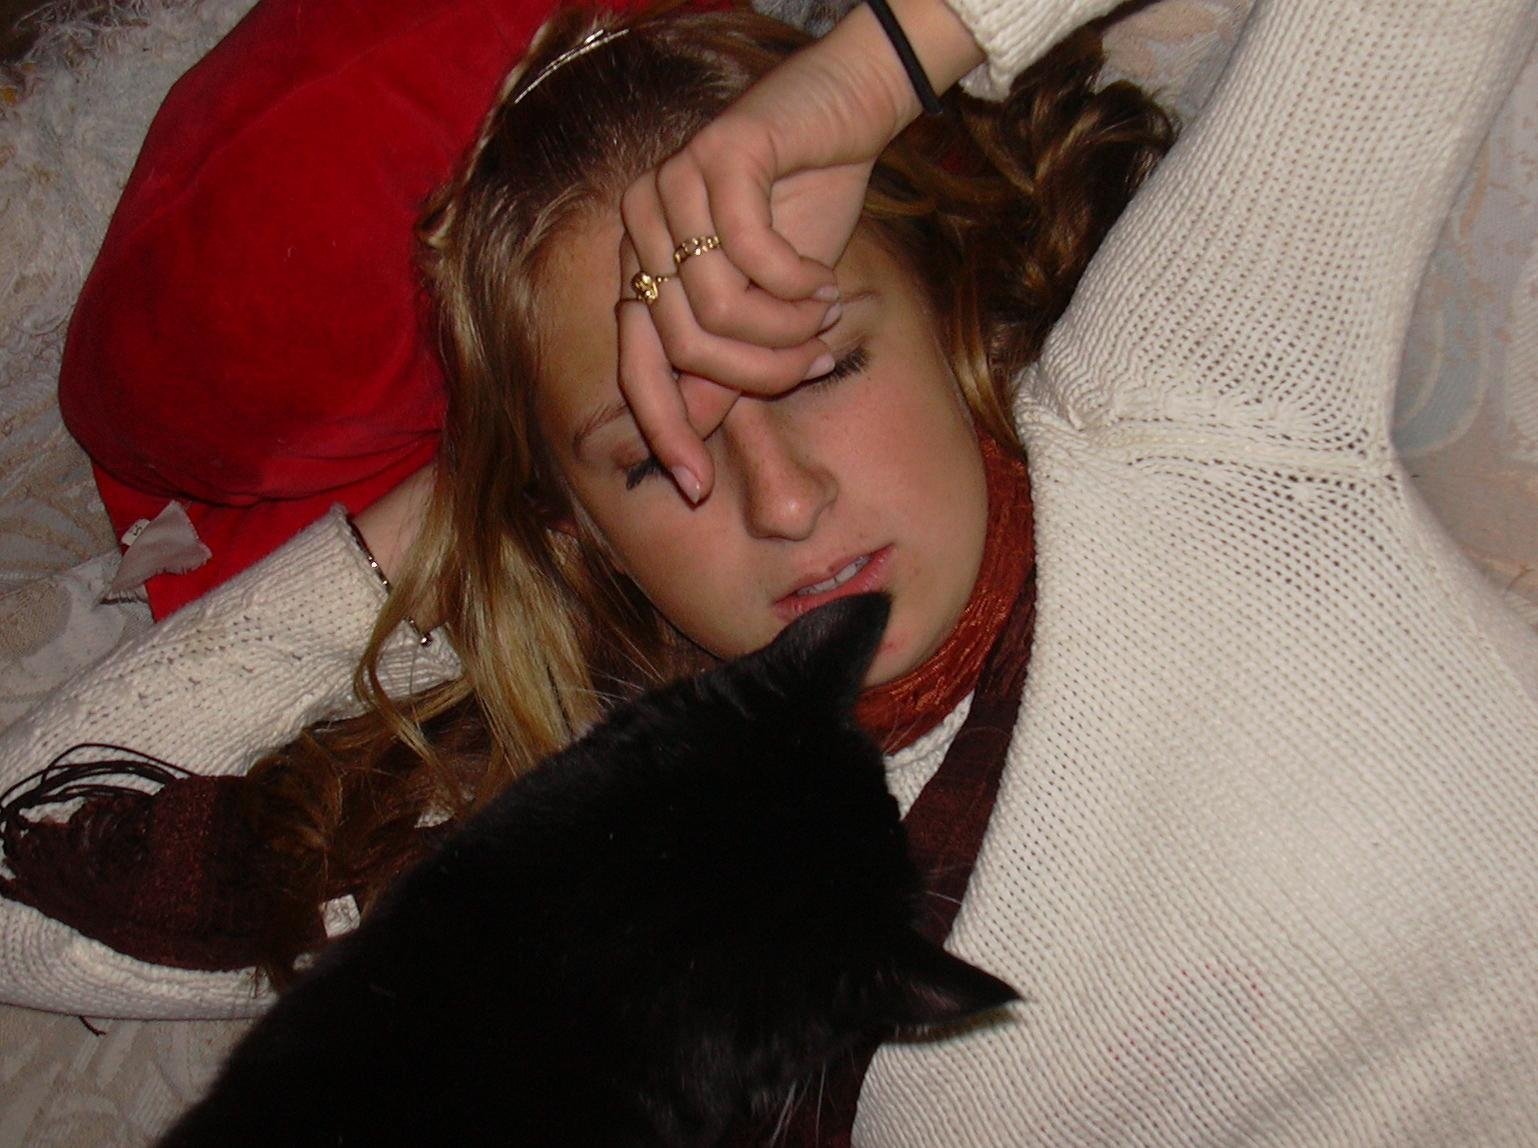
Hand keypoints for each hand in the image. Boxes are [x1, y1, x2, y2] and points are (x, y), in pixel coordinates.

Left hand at [617, 0, 983, 501]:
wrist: (841, 113)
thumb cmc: (802, 210)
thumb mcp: (767, 304)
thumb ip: (727, 362)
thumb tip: (697, 439)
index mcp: (643, 265)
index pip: (638, 369)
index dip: (664, 431)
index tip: (698, 488)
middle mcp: (640, 226)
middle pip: (684, 349)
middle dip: (759, 373)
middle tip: (813, 360)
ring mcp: (670, 186)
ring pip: (719, 310)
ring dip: (788, 327)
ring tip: (825, 312)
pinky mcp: (714, 156)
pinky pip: (754, 257)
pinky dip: (800, 283)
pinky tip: (825, 278)